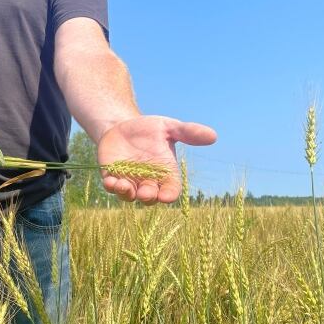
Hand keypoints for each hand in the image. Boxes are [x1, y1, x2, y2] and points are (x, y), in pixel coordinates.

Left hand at [97, 115, 216, 204]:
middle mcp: (148, 181)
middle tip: (146, 193)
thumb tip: (213, 135)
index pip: (171, 190)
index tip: (167, 196)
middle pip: (150, 197)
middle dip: (148, 196)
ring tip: (123, 186)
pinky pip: (112, 187)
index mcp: (165, 173)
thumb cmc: (149, 129)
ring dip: (127, 193)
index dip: (169, 195)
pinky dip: (111, 187)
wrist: (122, 126)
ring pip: (129, 195)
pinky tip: (110, 181)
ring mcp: (130, 181)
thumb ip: (187, 132)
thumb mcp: (168, 127)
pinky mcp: (112, 177)